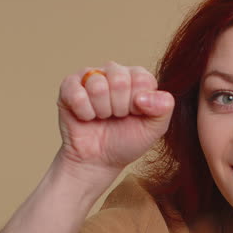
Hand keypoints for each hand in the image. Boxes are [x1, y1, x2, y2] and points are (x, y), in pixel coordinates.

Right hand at [56, 61, 174, 172]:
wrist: (98, 160)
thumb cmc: (126, 142)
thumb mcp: (154, 129)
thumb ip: (163, 109)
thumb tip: (146, 96)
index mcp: (137, 77)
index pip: (142, 79)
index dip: (138, 103)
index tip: (134, 115)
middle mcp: (114, 72)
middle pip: (119, 80)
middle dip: (119, 108)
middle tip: (116, 117)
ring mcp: (90, 76)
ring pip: (98, 86)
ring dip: (102, 111)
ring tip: (102, 117)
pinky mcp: (69, 86)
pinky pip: (77, 94)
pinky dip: (84, 113)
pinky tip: (86, 117)